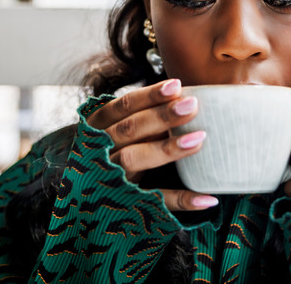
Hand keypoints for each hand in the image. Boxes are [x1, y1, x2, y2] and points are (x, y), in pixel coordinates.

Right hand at [86, 79, 217, 210]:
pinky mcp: (124, 204)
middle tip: (192, 106)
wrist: (82, 198)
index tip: (177, 86)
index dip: (149, 96)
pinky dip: (181, 200)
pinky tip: (208, 198)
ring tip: (199, 139)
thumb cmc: (113, 151)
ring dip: (166, 149)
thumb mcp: (118, 132)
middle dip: (161, 117)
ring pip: (133, 159)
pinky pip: (154, 201)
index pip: (123, 106)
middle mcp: (99, 150)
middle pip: (129, 129)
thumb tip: (185, 98)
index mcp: (99, 127)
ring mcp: (109, 177)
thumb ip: (143, 118)